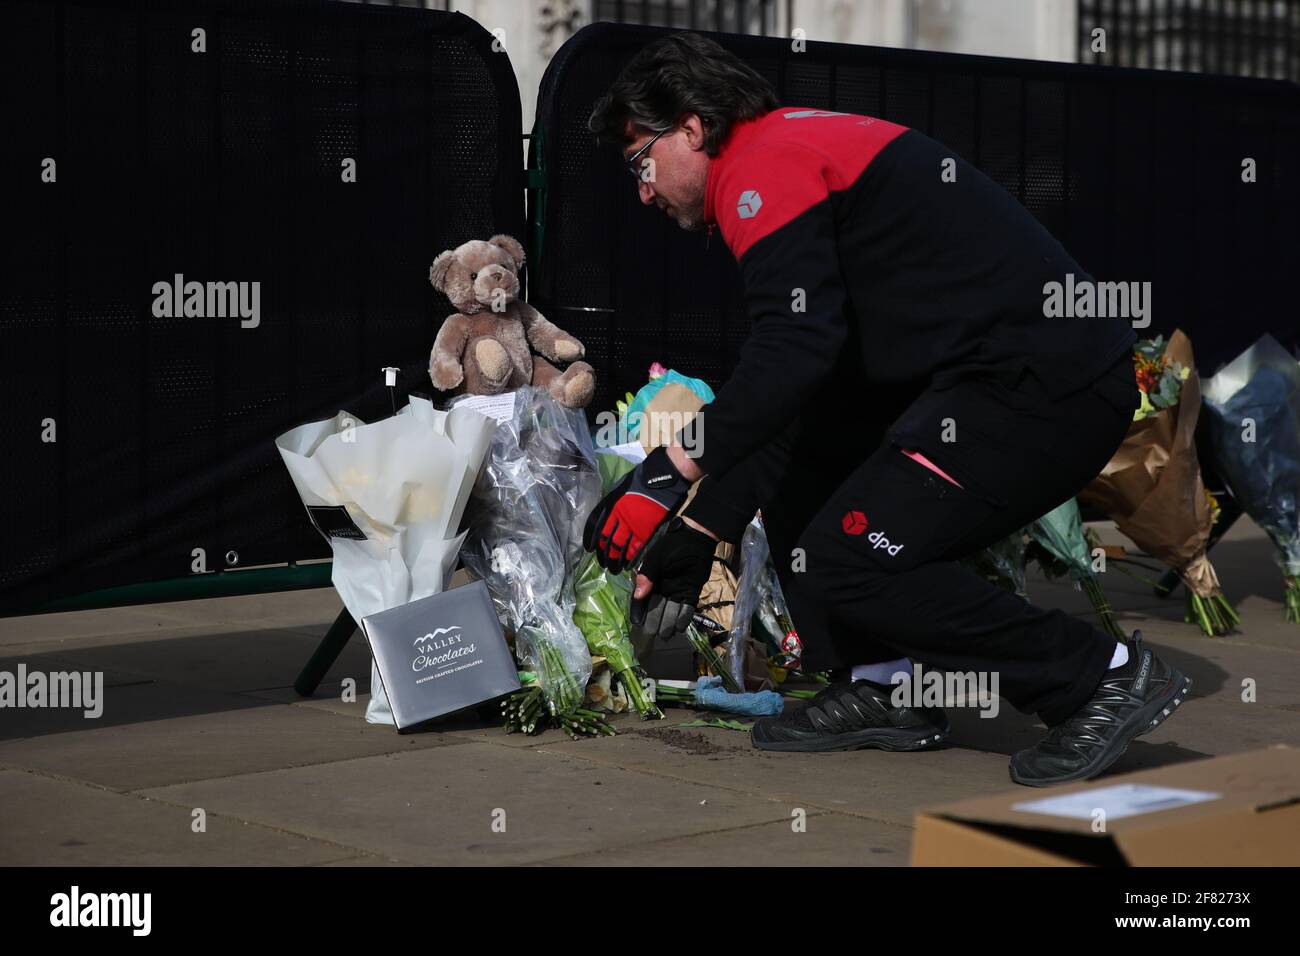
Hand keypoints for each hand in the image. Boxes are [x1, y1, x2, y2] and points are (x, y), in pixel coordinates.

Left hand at [582, 445, 692, 571]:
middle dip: (603, 553)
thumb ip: (612, 502)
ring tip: (613, 569)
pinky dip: (630, 559)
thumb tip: (606, 513)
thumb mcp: (620, 487)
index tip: (589, 548)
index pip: (595, 526)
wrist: (661, 478)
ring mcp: (632, 526)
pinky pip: (635, 549)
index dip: (591, 539)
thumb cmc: (641, 479)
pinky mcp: (646, 531)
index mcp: (610, 506)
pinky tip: (627, 565)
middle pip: (606, 540)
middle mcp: (618, 518)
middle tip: (602, 563)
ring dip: (615, 559)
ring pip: (619, 547)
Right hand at [630, 517, 718, 641]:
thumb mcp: (656, 559)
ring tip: (666, 635)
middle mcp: (663, 589)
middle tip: (653, 634)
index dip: (639, 612)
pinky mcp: (691, 592)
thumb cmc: (672, 547)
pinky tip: (680, 627)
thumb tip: (637, 595)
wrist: (696, 539)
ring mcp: (677, 591)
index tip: (638, 623)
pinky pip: (687, 608)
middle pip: (656, 609)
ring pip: (671, 611)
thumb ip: (647, 576)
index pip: (642, 599)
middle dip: (654, 621)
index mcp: (651, 581)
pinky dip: (683, 617)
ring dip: (668, 623)